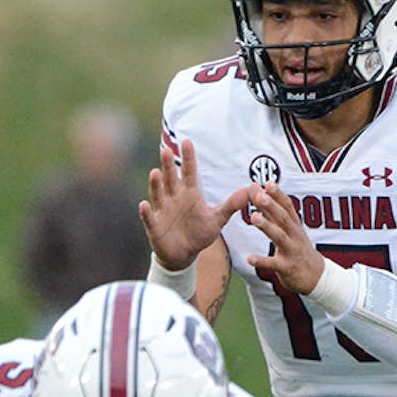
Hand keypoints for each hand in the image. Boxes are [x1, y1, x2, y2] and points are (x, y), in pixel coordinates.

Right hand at [140, 139, 251, 269]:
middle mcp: (174, 198)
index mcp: (189, 193)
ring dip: (156, 184)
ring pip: (158, 194)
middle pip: (171, 179)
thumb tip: (252, 189)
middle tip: (165, 150)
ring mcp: (163, 210)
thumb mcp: (217, 219)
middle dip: (168, 166)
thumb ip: (232, 204)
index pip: (189, 172)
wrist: (184, 255)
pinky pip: (149, 217)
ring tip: (155, 172)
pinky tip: (144, 204)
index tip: (187, 141)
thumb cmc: (199, 233)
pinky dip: (146, 212)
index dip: (188, 158)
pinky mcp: (155, 226)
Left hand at [243, 182, 322, 294]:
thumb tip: (260, 192)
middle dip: (272, 206)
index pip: (287, 207)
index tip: (268, 183)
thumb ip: (273, 213)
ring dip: (267, 226)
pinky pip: (273, 264)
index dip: (279, 195)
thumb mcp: (289, 230)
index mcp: (294, 226)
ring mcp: (291, 251)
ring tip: (253, 217)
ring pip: (279, 237)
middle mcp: (294, 236)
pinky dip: (261, 261)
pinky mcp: (287, 268)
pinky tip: (249, 258)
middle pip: (284, 218)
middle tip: (260, 195)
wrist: (317, 277)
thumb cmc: (299, 250)